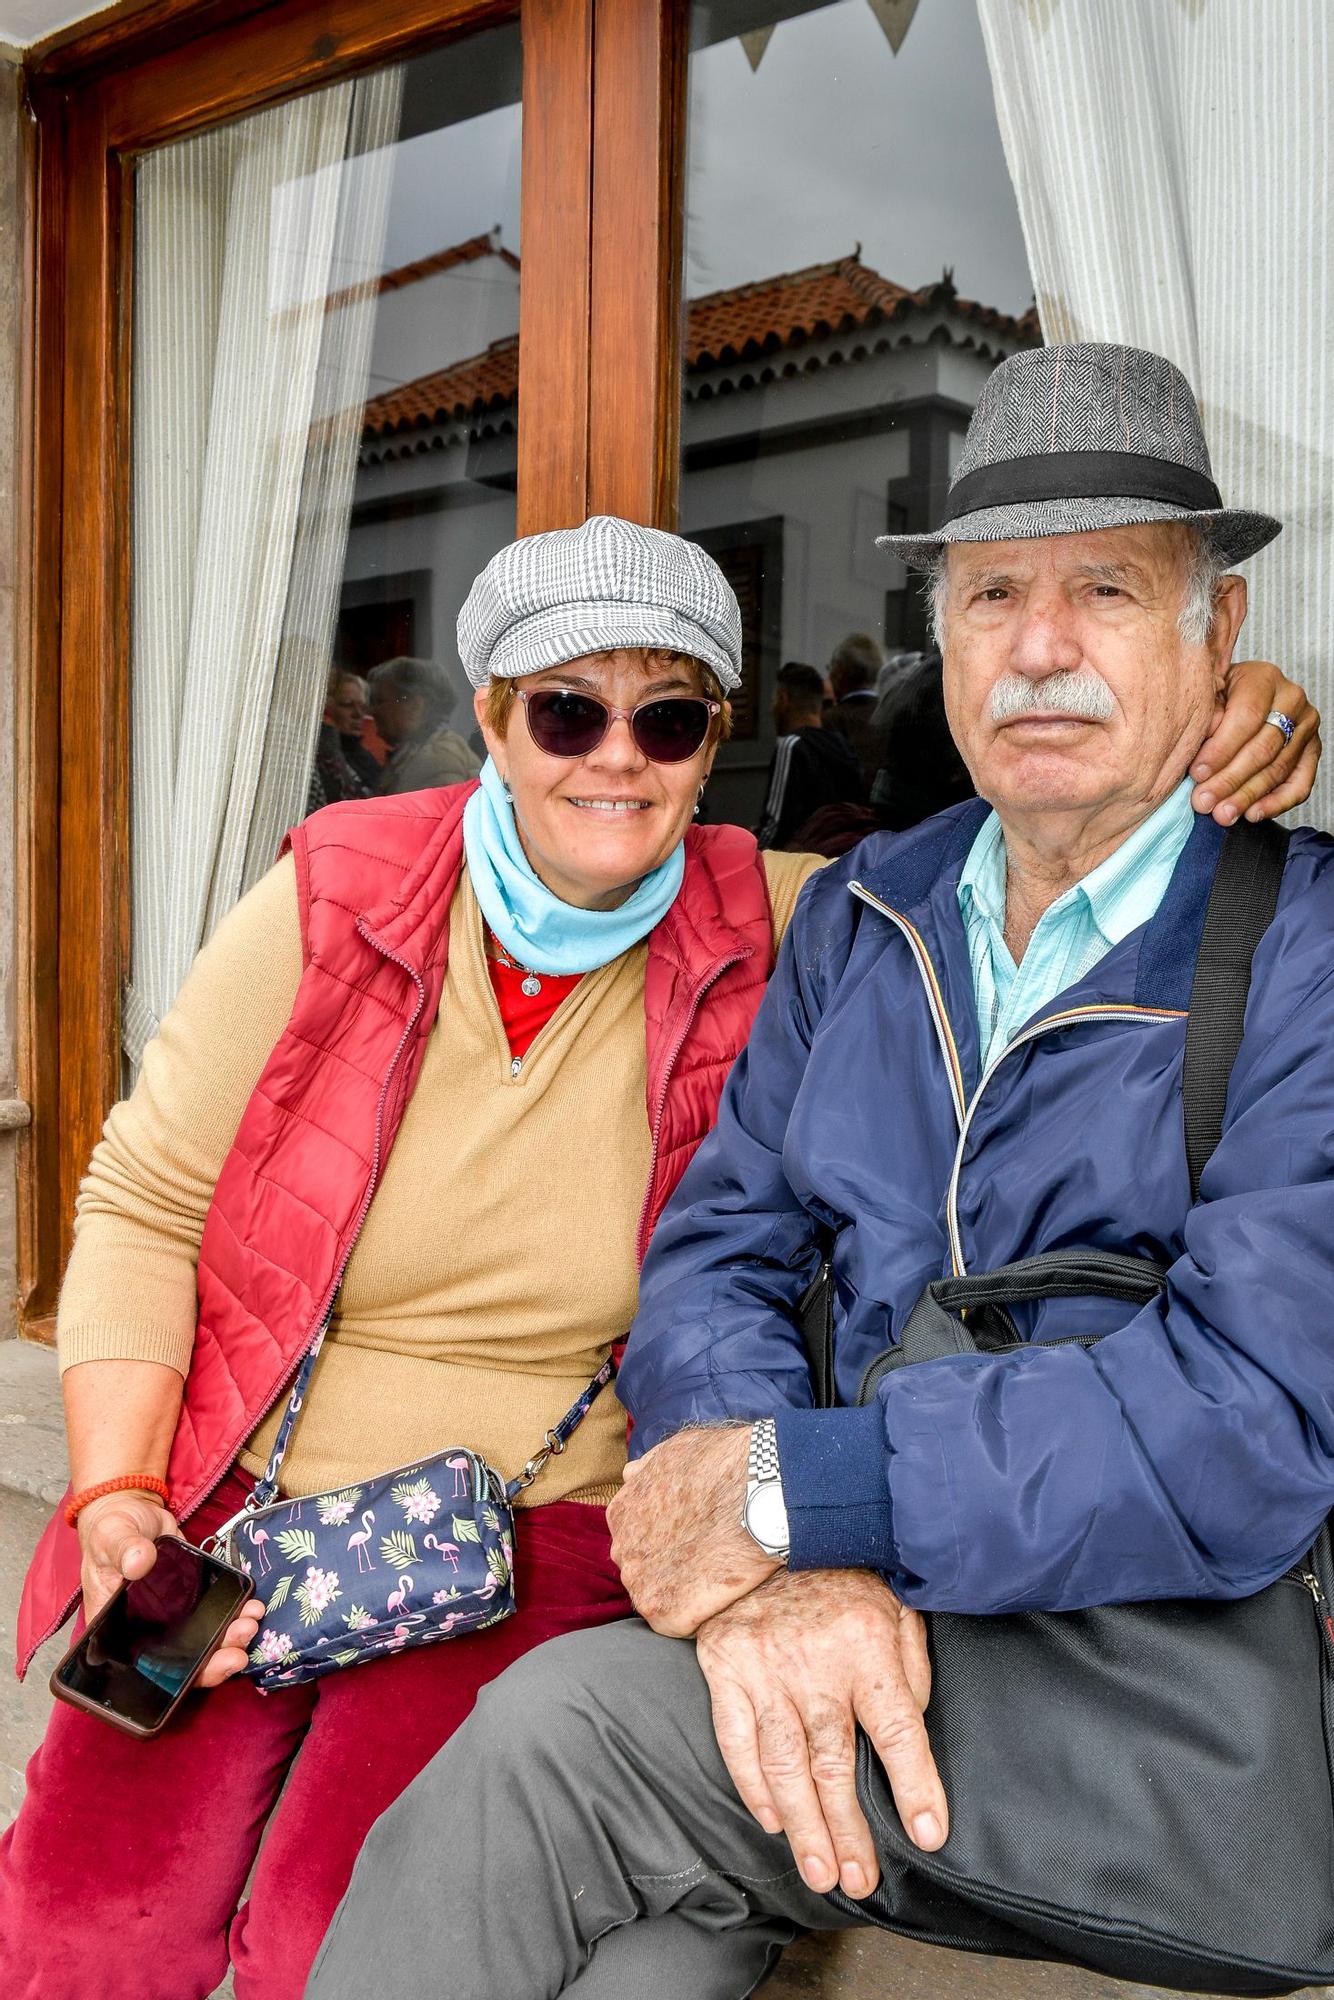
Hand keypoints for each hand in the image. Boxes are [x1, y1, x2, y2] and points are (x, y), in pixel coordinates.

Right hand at [76, 1492, 264, 1687]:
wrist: (133, 1509)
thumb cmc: (110, 1529)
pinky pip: (215, 1612)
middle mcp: (147, 1629)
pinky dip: (234, 1612)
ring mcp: (173, 1614)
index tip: (206, 1667)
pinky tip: (251, 1605)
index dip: (178, 1676)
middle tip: (239, 1652)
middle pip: (182, 1661)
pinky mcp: (192, 1596)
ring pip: (203, 1639)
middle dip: (214, 1659)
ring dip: (229, 1637)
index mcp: (119, 1630)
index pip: (147, 1668)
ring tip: (250, 1622)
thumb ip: (124, 1549)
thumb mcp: (111, 1537)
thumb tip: (140, 1562)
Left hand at [608, 1428, 778, 1636]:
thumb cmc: (726, 1467)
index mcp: (623, 1510)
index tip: (695, 1537)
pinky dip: (697, 1617)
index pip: (638, 1537)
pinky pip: (676, 1624)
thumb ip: (649, 1470)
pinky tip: (721, 1597)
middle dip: (670, 1566)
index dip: (669, 1539)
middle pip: (644, 1568)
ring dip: (682, 1592)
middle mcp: (623, 1548)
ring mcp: (639, 1583)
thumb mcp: (676, 1451)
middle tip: (708, 1559)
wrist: (757, 1496)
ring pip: (658, 1597)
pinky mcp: (663, 1613)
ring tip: (717, 1578)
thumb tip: (631, 1476)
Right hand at [696, 1566, 947, 1899]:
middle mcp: (814, 1661)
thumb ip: (908, 1669)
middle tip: (860, 1881)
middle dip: (850, 1830)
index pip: (898, 1728)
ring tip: (821, 1872)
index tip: (928, 1833)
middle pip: (836, 1762)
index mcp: (867, 1643)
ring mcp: (764, 1666)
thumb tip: (914, 1732)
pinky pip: (737, 1739)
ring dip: (805, 1826)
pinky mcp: (724, 1665)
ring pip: (786, 1764)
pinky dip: (754, 1786)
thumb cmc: (844, 1574)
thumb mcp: (896, 1605)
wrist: (769, 1522)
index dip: (915, 1785)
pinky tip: (774, 1822)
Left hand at [1193, 660, 1319, 823]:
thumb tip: (1203, 749)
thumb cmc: (1216, 697)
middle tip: (1204, 802)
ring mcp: (1306, 726)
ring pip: (1278, 769)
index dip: (1221, 748)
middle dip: (1230, 779)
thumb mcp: (1205, 696)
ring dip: (1247, 796)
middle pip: (1263, 747)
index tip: (1197, 773)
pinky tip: (1252, 814)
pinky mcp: (1312, 751)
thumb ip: (1206, 717)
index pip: (1246, 717)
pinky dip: (1276, 803)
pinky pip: (1300, 784)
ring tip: (1222, 814)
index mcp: (1263, 678)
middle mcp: (1292, 699)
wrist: (1238, 695)